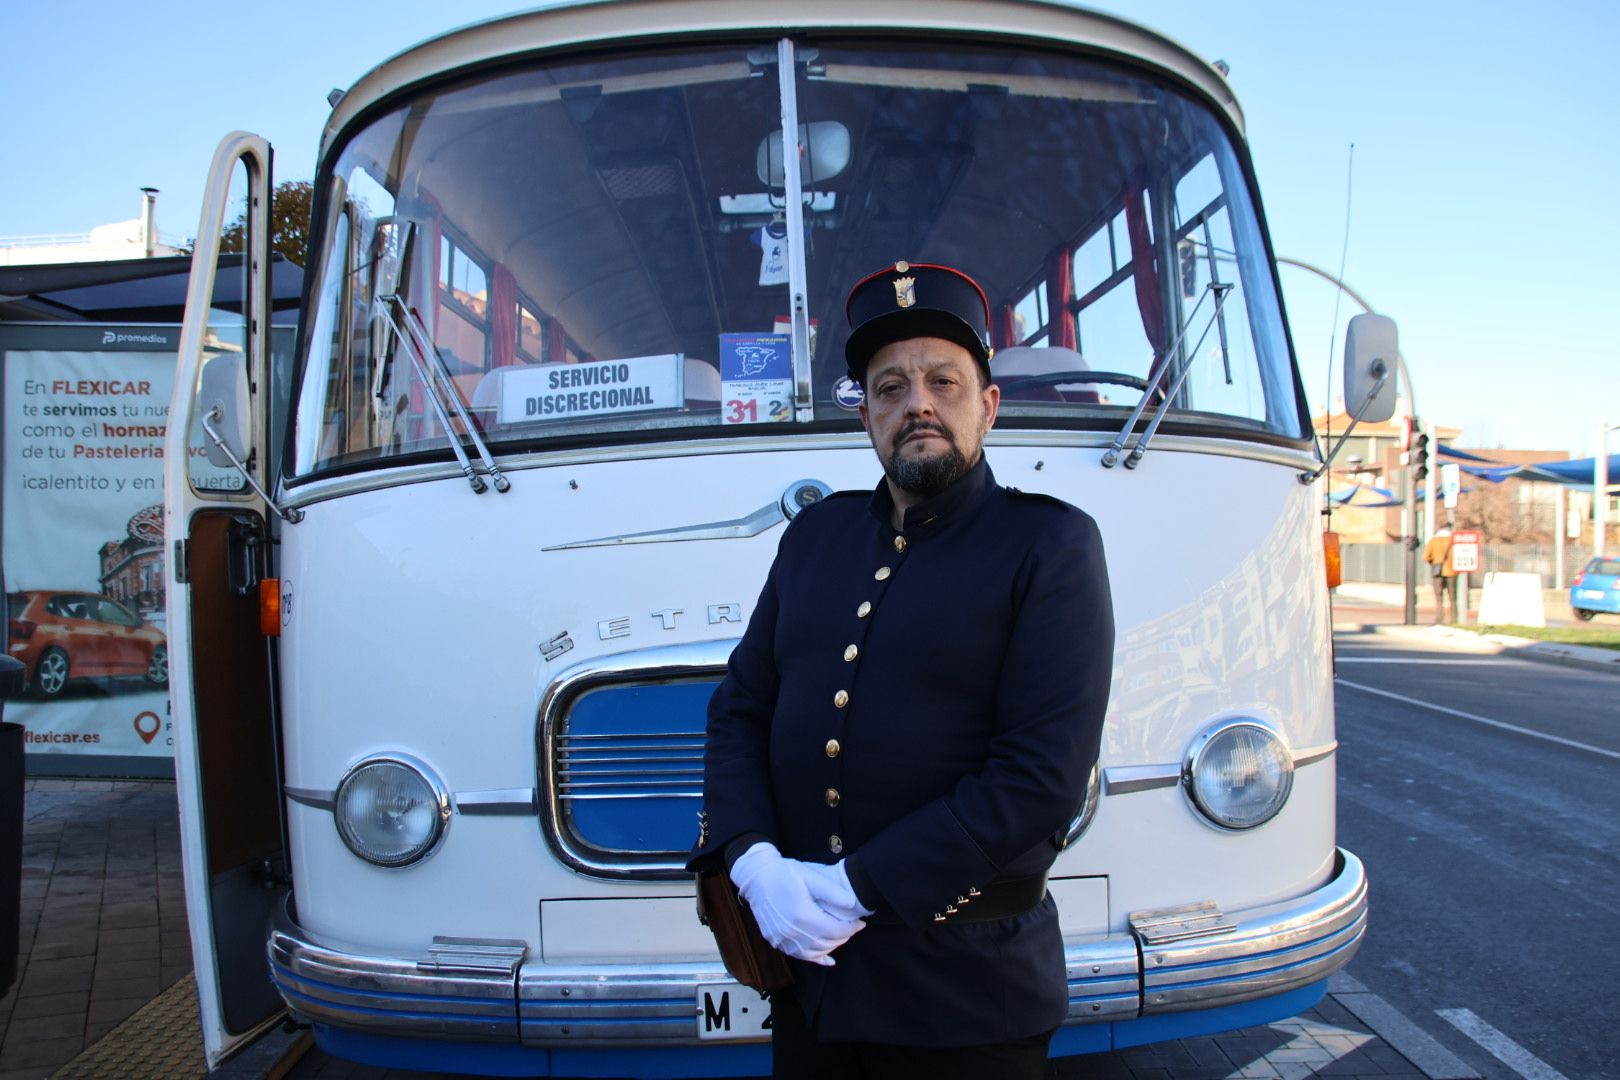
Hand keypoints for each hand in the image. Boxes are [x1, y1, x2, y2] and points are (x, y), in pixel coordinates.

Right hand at [730, 843, 865, 964]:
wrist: (757, 878)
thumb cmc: (785, 873)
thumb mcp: (811, 876)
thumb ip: (832, 891)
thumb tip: (852, 905)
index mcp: (803, 915)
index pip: (835, 930)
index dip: (852, 929)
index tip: (861, 923)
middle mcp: (791, 932)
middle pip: (826, 943)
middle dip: (843, 937)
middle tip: (852, 928)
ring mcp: (782, 939)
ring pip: (814, 952)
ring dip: (831, 947)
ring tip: (840, 936)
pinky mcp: (775, 941)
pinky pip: (799, 956)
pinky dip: (815, 958)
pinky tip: (827, 959)